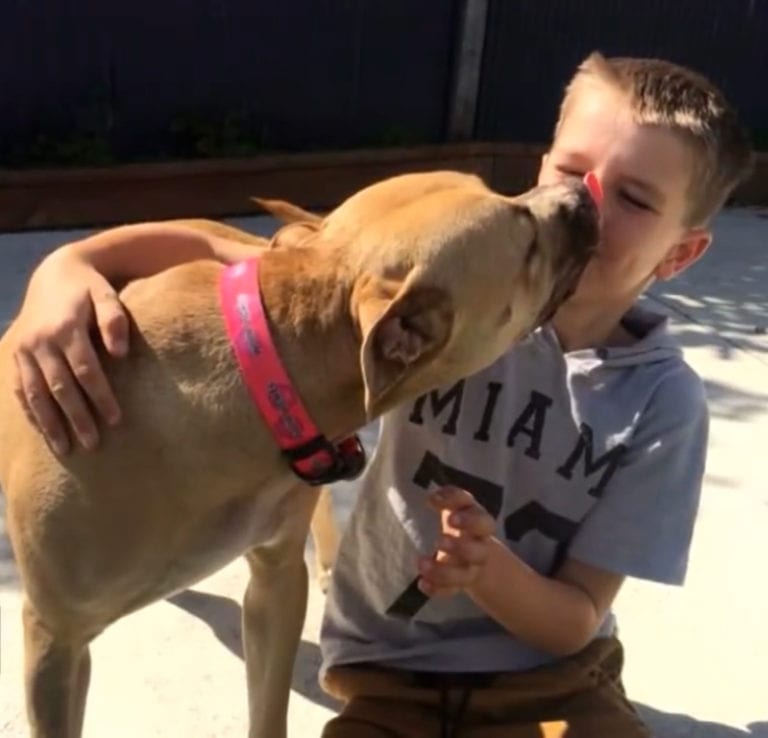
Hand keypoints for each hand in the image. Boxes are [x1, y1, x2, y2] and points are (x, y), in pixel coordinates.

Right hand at [12, 249, 128, 453]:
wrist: (55, 272)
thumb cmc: (90, 289)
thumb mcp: (107, 295)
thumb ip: (114, 320)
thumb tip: (120, 353)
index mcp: (65, 328)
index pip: (85, 371)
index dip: (100, 397)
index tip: (116, 420)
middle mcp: (40, 341)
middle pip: (60, 388)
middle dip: (76, 418)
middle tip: (93, 444)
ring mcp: (23, 349)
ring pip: (35, 393)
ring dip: (50, 424)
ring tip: (66, 449)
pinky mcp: (14, 354)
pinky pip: (19, 388)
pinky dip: (30, 412)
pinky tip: (43, 432)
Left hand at [417, 486, 495, 597]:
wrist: (480, 559)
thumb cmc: (461, 526)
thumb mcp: (454, 509)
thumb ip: (445, 501)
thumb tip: (430, 497)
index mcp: (477, 519)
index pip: (473, 509)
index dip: (454, 503)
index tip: (431, 501)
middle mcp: (480, 542)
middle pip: (479, 545)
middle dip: (461, 543)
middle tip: (440, 540)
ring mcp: (473, 565)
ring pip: (466, 572)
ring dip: (445, 571)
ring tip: (422, 563)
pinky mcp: (463, 582)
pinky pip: (453, 589)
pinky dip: (438, 588)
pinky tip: (422, 584)